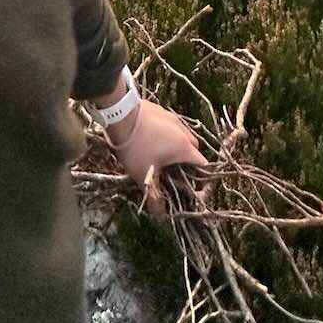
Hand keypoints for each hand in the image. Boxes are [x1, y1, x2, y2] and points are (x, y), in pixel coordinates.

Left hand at [103, 98, 210, 216]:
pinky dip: (167, 133)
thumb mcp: (143, 175)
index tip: (189, 185)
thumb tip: (159, 213)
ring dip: (178, 145)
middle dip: (188, 160)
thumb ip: (154, 196)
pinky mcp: (161, 110)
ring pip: (183, 134)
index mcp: (183, 147)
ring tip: (163, 155)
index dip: (199, 177)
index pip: (202, 164)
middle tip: (174, 171)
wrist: (120, 114)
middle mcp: (182, 130)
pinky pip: (170, 124)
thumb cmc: (136, 146)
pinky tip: (152, 139)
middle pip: (194, 148)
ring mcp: (172, 117)